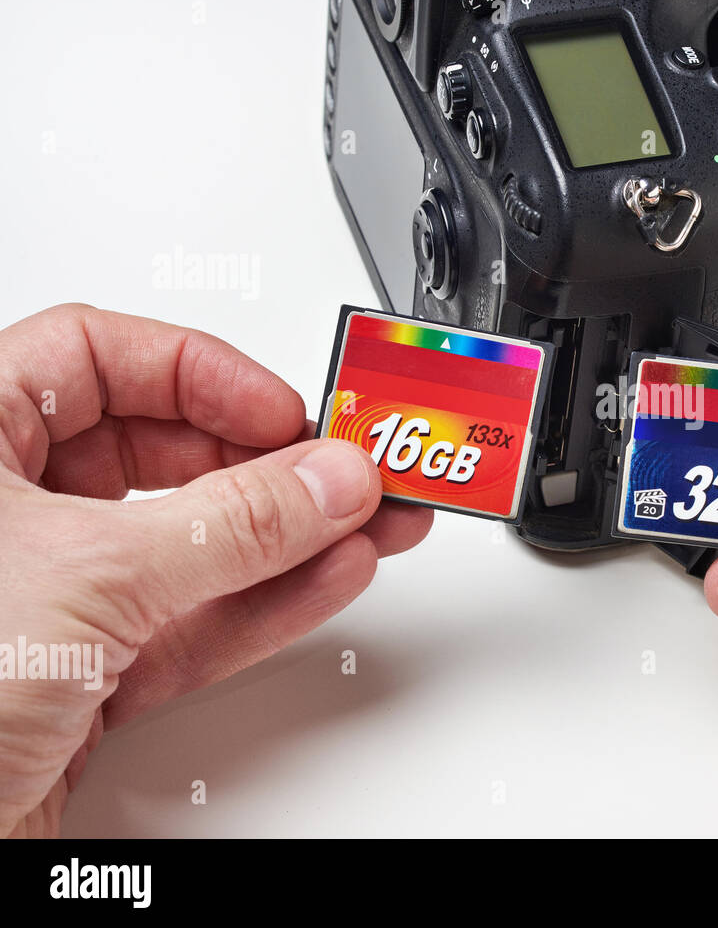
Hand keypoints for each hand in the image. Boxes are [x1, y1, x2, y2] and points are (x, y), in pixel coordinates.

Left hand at [0, 304, 432, 836]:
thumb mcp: (92, 576)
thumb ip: (231, 524)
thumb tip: (326, 480)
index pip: (94, 357)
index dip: (200, 373)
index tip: (281, 409)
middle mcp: (9, 515)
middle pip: (159, 450)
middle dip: (265, 462)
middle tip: (342, 469)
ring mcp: (50, 598)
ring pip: (189, 545)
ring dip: (290, 537)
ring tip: (367, 523)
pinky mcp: (84, 676)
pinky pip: (191, 623)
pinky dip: (265, 604)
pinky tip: (327, 577)